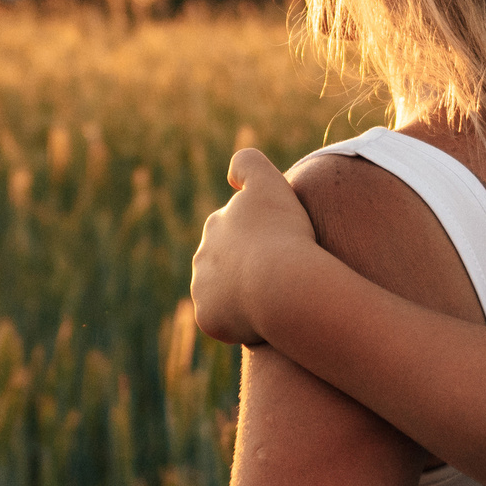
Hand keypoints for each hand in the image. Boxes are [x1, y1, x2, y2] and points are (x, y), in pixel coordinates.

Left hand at [190, 147, 319, 345]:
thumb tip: (231, 176)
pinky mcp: (208, 318)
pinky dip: (241, 321)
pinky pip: (225, 321)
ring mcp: (202, 289)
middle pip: (227, 263)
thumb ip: (248, 164)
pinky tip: (265, 319)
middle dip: (247, 267)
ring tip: (274, 299)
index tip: (283, 245)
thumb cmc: (282, 232)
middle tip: (281, 275)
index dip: (262, 238)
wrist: (281, 283)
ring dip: (242, 295)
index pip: (238, 230)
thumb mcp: (269, 183)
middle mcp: (202, 255)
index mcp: (216, 224)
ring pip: (224, 293)